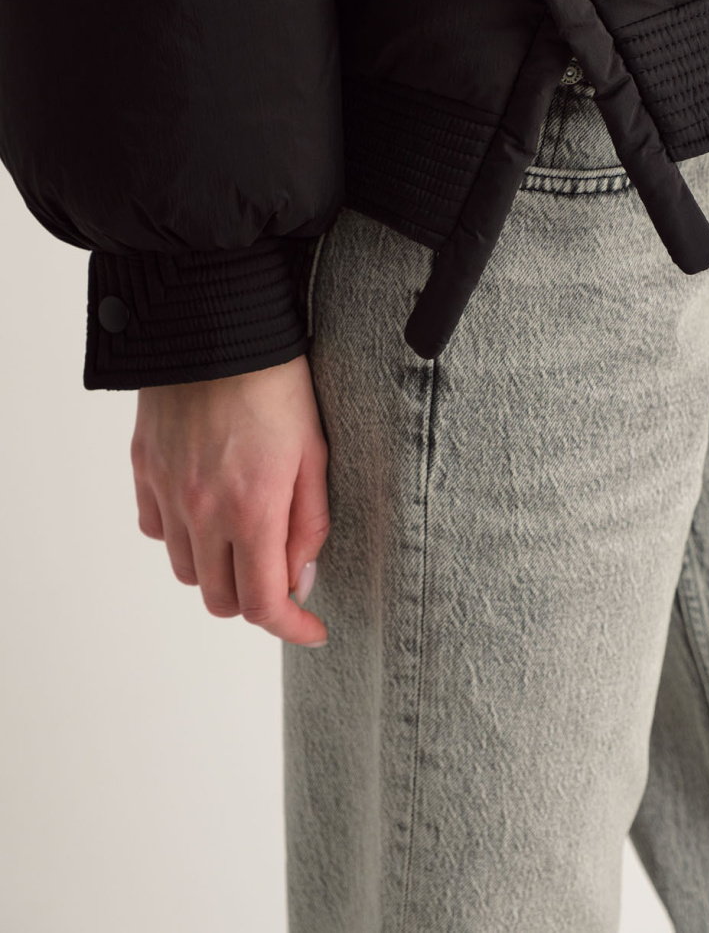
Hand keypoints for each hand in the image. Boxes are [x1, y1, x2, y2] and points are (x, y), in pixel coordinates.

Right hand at [131, 354, 329, 646]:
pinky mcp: (144, 471)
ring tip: (244, 537)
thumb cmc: (277, 384)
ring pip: (187, 570)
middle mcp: (202, 512)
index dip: (291, 627)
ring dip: (218, 570)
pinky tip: (207, 511)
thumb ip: (310, 525)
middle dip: (255, 599)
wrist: (216, 328)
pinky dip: (183, 537)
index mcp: (251, 511)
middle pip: (220, 598)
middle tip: (280, 576)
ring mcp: (167, 492)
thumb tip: (301, 580)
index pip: (264, 603)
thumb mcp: (315, 453)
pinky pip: (157, 530)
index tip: (313, 629)